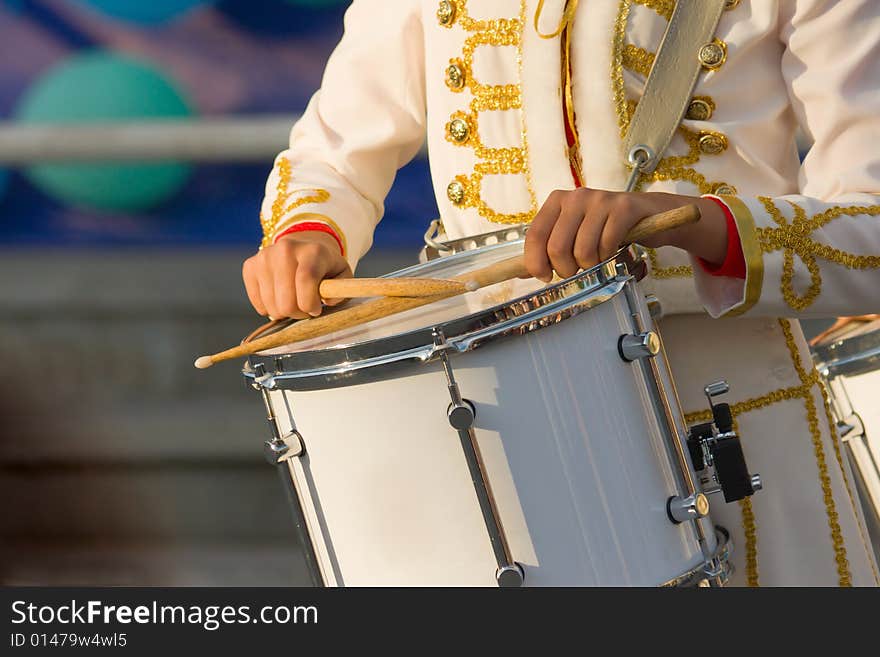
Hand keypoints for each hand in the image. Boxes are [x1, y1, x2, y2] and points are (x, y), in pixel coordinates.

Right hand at [242, 230, 351, 318]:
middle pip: (286, 301)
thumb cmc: (324, 266)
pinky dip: (269, 307)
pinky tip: (279, 297)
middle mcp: (285, 250)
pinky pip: (258, 303)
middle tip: (305, 307)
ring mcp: (264, 257)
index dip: (310, 303)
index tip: (316, 309)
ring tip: (293, 300)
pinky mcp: (250, 266)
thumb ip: (342, 289)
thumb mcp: (341, 274)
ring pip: (272, 306)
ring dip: (284, 311)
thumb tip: (328, 301)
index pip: (306, 280)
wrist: (302, 245)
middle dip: (298, 312)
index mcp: (313, 251)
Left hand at [524, 189, 727, 281]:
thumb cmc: (605, 228)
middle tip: (577, 271)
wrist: (648, 215)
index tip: (545, 277)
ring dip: (590, 266)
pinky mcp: (624, 207)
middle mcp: (576, 196)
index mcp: (557, 201)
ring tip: (598, 260)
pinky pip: (606, 245)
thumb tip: (521, 272)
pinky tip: (612, 252)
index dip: (536, 263)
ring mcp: (601, 199)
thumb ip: (547, 250)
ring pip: (582, 250)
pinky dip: (608, 258)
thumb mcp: (574, 235)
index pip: (535, 235)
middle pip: (557, 247)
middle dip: (566, 270)